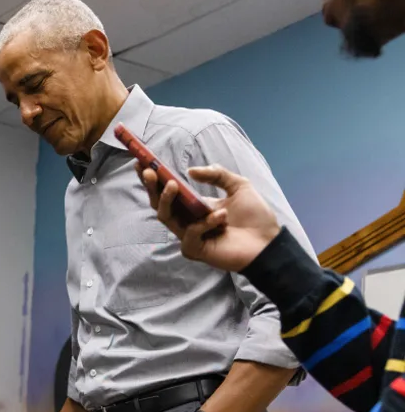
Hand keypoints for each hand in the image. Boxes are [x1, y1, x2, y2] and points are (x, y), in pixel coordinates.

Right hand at [138, 164, 280, 272]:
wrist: (270, 243)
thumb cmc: (255, 217)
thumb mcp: (238, 185)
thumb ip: (217, 174)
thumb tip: (190, 171)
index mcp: (195, 205)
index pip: (168, 191)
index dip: (154, 178)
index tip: (142, 162)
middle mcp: (188, 220)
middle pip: (159, 204)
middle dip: (151, 186)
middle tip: (149, 171)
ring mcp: (190, 235)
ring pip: (166, 217)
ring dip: (166, 199)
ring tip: (173, 184)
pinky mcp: (196, 249)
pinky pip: (191, 234)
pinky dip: (205, 223)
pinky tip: (222, 216)